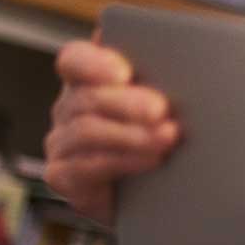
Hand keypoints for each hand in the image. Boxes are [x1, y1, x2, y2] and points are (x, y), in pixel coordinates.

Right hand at [43, 31, 179, 224]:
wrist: (159, 192)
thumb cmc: (160, 135)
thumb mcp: (163, 103)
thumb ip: (160, 75)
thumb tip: (183, 52)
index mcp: (87, 78)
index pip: (75, 59)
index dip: (95, 63)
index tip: (125, 73)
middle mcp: (68, 107)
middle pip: (87, 98)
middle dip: (128, 103)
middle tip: (161, 110)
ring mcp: (61, 142)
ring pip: (87, 131)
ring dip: (131, 134)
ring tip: (167, 137)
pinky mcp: (62, 176)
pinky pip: (87, 166)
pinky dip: (123, 161)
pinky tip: (152, 159)